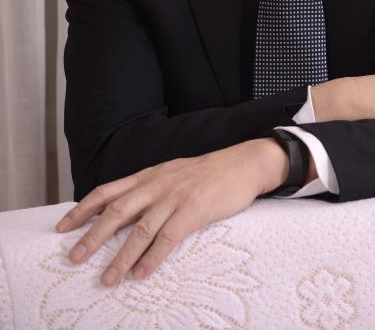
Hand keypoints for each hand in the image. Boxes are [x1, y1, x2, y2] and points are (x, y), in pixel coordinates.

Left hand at [55, 138, 287, 285]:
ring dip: (121, 257)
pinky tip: (141, 274)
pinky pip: (168, 238)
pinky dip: (152, 258)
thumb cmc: (207, 173)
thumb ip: (149, 189)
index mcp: (149, 175)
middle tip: (74, 257)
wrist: (242, 164)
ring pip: (140, 229)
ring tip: (107, 279)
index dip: (83, 208)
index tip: (62, 227)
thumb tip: (123, 212)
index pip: (108, 191)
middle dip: (92, 235)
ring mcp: (175, 197)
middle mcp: (156, 185)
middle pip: (116, 211)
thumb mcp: (171, 174)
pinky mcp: (194, 210)